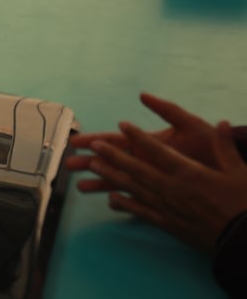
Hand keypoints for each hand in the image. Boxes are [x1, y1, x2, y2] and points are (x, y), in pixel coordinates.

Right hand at [66, 93, 220, 191]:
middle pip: (112, 161)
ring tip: (81, 187)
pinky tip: (110, 203)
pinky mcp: (162, 192)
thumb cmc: (210, 145)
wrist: (229, 168)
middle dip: (90, 162)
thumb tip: (143, 95)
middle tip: (69, 165)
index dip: (95, 140)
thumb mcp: (190, 124)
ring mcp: (152, 176)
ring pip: (120, 180)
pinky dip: (123, 200)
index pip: (116, 141)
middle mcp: (146, 160)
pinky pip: (137, 197)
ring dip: (101, 182)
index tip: (76, 141)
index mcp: (148, 143)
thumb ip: (167, 110)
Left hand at [77, 120, 246, 252]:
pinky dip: (126, 205)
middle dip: (113, 155)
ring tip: (92, 166)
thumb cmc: (244, 205)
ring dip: (111, 176)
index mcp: (189, 174)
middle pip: (137, 169)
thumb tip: (223, 122)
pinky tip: (111, 199)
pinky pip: (143, 212)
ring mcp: (169, 208)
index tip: (122, 125)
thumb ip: (226, 147)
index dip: (139, 137)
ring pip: (134, 189)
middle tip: (92, 144)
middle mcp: (173, 189)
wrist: (244, 242)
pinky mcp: (170, 224)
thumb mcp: (240, 173)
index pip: (158, 151)